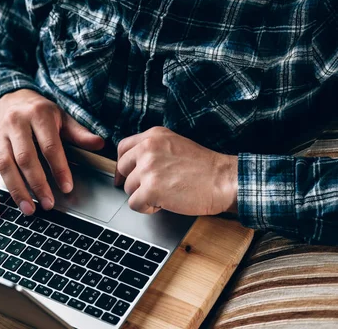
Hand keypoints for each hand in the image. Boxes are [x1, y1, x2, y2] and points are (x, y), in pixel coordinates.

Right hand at [0, 89, 104, 214]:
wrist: (13, 98)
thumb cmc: (41, 112)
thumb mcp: (62, 117)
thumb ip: (79, 133)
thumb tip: (100, 144)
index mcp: (38, 115)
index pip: (49, 145)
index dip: (59, 167)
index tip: (67, 187)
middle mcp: (16, 124)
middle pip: (25, 157)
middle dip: (37, 183)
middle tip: (48, 203)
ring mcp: (0, 137)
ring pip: (4, 165)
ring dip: (16, 190)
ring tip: (29, 209)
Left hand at [114, 126, 237, 215]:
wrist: (222, 179)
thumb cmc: (204, 167)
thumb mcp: (175, 144)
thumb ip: (153, 149)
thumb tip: (134, 164)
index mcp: (153, 136)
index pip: (123, 147)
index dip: (123, 164)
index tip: (123, 174)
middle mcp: (148, 148)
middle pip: (122, 168)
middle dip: (132, 181)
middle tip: (146, 190)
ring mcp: (148, 168)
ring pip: (128, 188)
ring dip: (142, 195)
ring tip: (163, 195)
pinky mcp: (151, 189)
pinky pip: (134, 204)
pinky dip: (146, 208)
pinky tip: (162, 204)